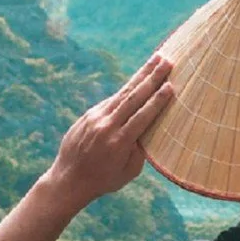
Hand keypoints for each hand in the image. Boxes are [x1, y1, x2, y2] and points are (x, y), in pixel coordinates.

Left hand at [44, 54, 176, 205]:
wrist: (68, 179)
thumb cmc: (103, 180)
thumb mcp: (128, 173)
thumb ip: (140, 151)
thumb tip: (150, 128)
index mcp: (119, 142)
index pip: (142, 116)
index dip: (157, 100)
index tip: (171, 85)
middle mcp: (106, 126)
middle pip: (133, 97)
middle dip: (152, 77)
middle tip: (167, 61)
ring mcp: (95, 118)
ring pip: (122, 93)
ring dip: (140, 75)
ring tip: (155, 60)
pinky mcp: (88, 115)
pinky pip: (111, 100)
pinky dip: (126, 89)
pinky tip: (138, 79)